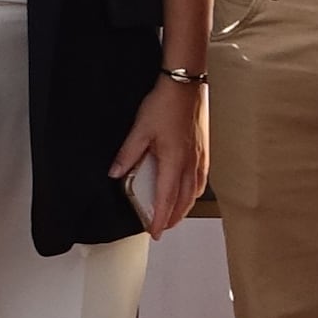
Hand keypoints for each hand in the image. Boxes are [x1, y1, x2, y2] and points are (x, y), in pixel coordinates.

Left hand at [113, 78, 207, 234]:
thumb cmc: (165, 105)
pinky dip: (194, 191)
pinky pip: (201, 179)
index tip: (155, 232)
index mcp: (174, 162)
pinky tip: (190, 190)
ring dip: (185, 206)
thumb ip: (128, 154)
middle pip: (184, 200)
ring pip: (194, 191)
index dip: (161, 218)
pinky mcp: (202, 150)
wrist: (185, 86)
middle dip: (174, 217)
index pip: (167, 199)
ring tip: (176, 214)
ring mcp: (198, 157)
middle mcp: (189, 163)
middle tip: (163, 228)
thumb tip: (116, 173)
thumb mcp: (140, 130)